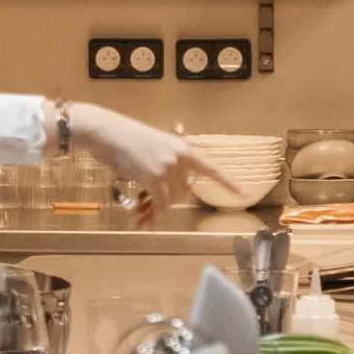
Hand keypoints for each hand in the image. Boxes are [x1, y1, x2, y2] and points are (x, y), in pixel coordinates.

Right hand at [58, 102, 215, 219]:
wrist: (108, 132)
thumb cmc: (127, 140)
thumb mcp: (155, 145)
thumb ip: (169, 163)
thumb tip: (171, 194)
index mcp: (184, 148)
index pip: (212, 167)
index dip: (229, 182)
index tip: (245, 193)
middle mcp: (180, 157)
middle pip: (183, 192)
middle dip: (167, 202)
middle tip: (146, 211)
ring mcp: (168, 167)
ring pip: (171, 199)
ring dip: (156, 210)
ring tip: (141, 217)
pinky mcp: (154, 177)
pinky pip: (160, 202)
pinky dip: (152, 213)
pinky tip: (144, 221)